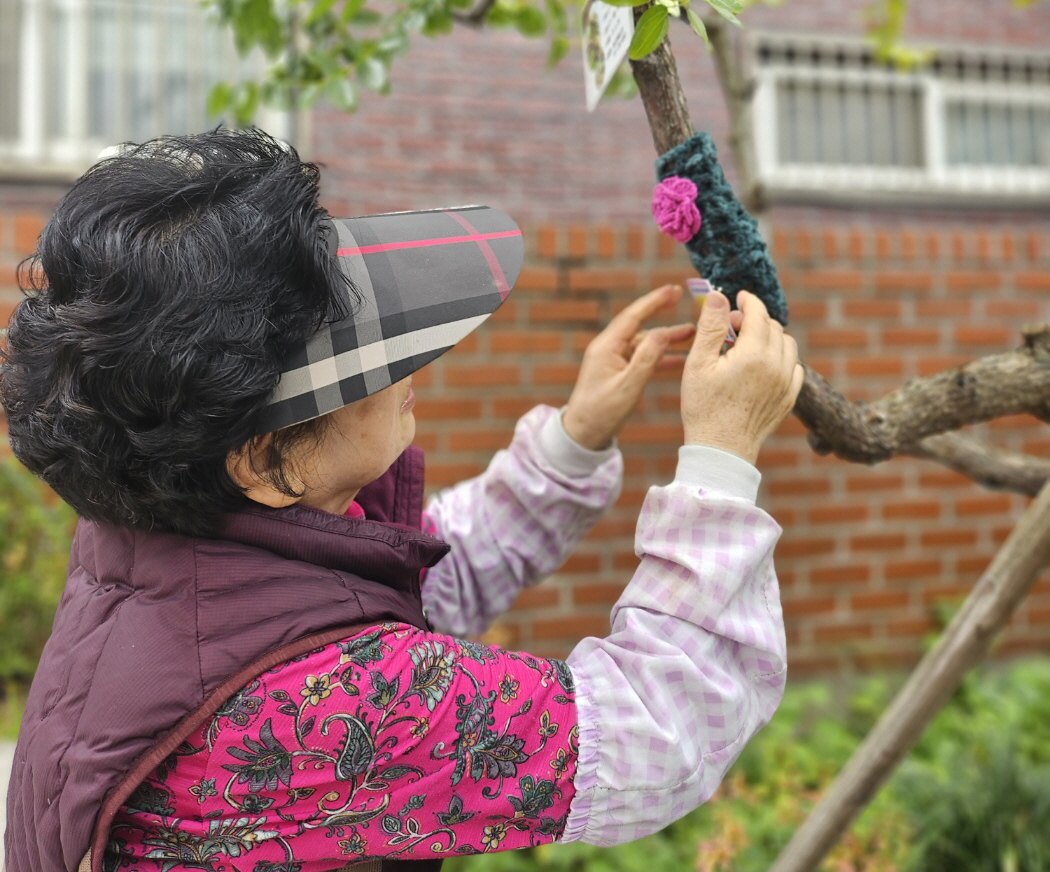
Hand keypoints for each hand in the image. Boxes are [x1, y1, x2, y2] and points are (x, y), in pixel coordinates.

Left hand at [562, 285, 696, 450]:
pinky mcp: (617, 371)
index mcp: (607, 347)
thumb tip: (662, 333)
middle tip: (684, 301)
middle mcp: (609, 348)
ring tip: (691, 334)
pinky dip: (659, 357)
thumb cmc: (602, 412)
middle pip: (640, 326)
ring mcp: (613, 359)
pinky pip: (642, 358)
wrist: (583, 433)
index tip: (673, 289)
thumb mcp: (628, 386)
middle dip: (663, 315)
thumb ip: (647, 359)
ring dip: (666, 339)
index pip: (633, 316)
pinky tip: (679, 359)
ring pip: (644, 343)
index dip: (654, 301)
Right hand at [680, 290, 803, 463]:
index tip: (738, 297)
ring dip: (770, 338)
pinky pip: (794, 367)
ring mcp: (786, 383)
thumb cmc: (704, 407)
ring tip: (747, 346)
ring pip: (788, 345)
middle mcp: (777, 365)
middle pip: (774, 326)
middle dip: (755, 320)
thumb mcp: (698, 364)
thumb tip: (718, 296)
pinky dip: (781, 359)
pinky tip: (761, 366)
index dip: (748, 301)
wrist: (721, 450)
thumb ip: (710, 327)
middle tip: (732, 328)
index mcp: (754, 354)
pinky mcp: (789, 398)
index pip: (758, 313)